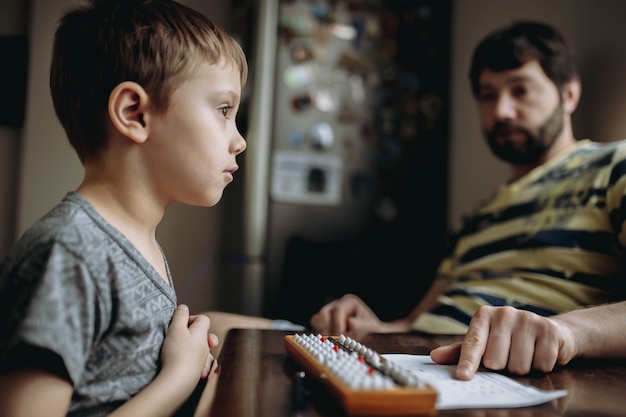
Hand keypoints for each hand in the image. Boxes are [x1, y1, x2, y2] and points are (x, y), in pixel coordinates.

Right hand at [160, 305, 215, 389]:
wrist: (178, 381)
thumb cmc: (176, 352)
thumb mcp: (175, 329)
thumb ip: (180, 316)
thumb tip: (183, 307)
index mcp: (201, 333)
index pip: (203, 319)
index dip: (190, 318)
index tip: (178, 325)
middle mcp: (205, 347)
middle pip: (203, 335)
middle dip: (191, 334)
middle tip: (179, 337)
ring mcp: (202, 361)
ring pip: (201, 350)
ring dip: (192, 349)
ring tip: (180, 351)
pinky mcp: (197, 374)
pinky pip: (198, 365)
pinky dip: (193, 363)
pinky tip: (185, 365)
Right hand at [310, 294, 383, 334]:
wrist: (369, 334)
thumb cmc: (369, 328)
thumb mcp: (369, 326)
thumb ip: (360, 324)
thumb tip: (349, 322)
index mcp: (348, 302)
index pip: (337, 310)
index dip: (338, 324)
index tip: (341, 334)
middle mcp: (336, 305)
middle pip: (323, 313)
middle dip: (330, 328)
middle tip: (339, 337)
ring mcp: (328, 313)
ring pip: (316, 320)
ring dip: (325, 331)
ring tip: (336, 337)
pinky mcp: (323, 322)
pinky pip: (316, 327)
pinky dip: (322, 333)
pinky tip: (332, 338)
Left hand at [429, 306, 576, 379]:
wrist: (549, 331)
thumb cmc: (510, 339)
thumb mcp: (485, 342)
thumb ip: (461, 351)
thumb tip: (435, 357)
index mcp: (484, 317)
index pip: (473, 344)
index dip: (467, 363)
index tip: (462, 377)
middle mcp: (503, 314)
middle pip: (496, 361)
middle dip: (503, 367)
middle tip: (510, 356)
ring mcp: (527, 319)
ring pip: (519, 366)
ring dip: (523, 368)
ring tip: (526, 354)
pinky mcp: (548, 329)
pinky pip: (541, 364)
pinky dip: (542, 366)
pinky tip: (541, 353)